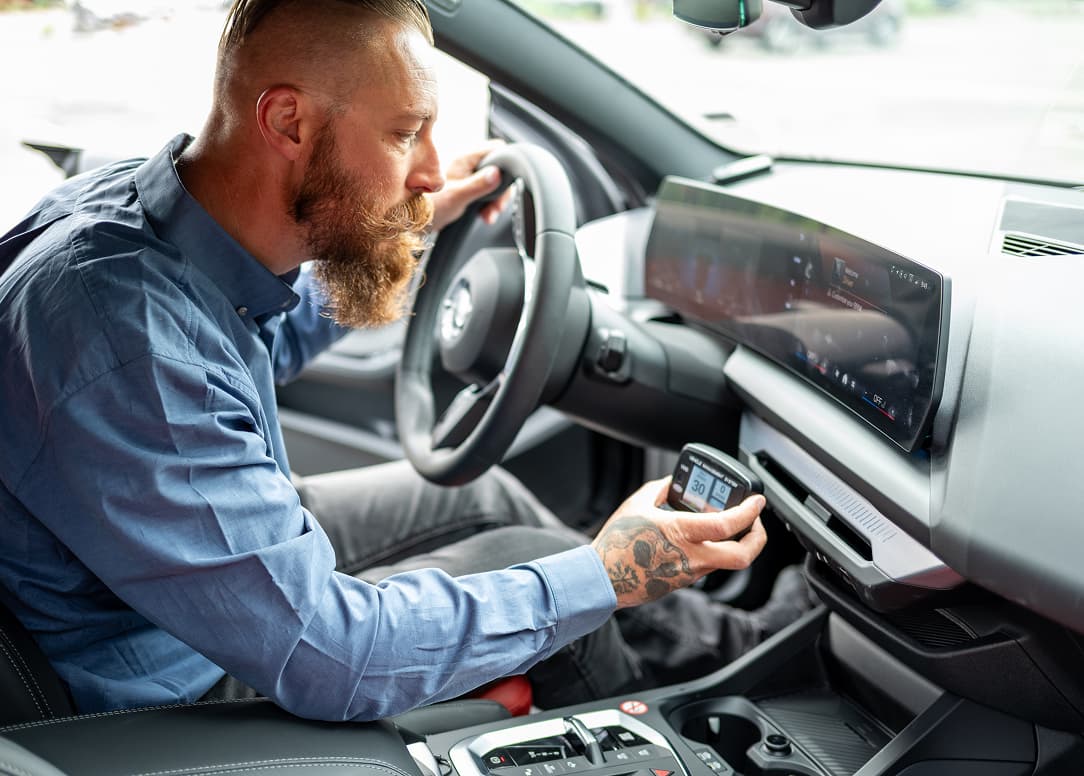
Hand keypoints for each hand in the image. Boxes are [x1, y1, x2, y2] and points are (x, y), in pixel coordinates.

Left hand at [429, 139, 512, 231]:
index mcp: (464, 159)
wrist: (410, 222)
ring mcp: (465, 176)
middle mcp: (466, 164)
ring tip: (488, 215)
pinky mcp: (464, 188)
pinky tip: (484, 215)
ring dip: (495, 200)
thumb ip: (477, 185)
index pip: (496, 149)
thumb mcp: (456, 197)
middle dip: (502, 190)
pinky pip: (484, 192)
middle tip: (496, 208)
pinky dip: (488, 204)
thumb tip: (497, 174)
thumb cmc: (426, 208)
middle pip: (498, 168)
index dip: (506, 164)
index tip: (505, 186)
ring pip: (493, 182)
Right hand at [591, 477, 767, 608]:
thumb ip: (659, 490)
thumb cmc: (616, 543)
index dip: (749, 512)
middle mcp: (691, 556)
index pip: (728, 524)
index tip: (757, 502)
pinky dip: (716, 552)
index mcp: (681, 533)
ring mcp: (689, 572)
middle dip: (757, 538)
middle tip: (756, 523)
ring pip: (728, 562)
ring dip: (737, 545)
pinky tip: (705, 540)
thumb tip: (671, 483)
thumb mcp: (637, 505)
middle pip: (742, 556)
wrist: (603, 579)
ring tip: (732, 528)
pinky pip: (709, 566)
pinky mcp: (683, 581)